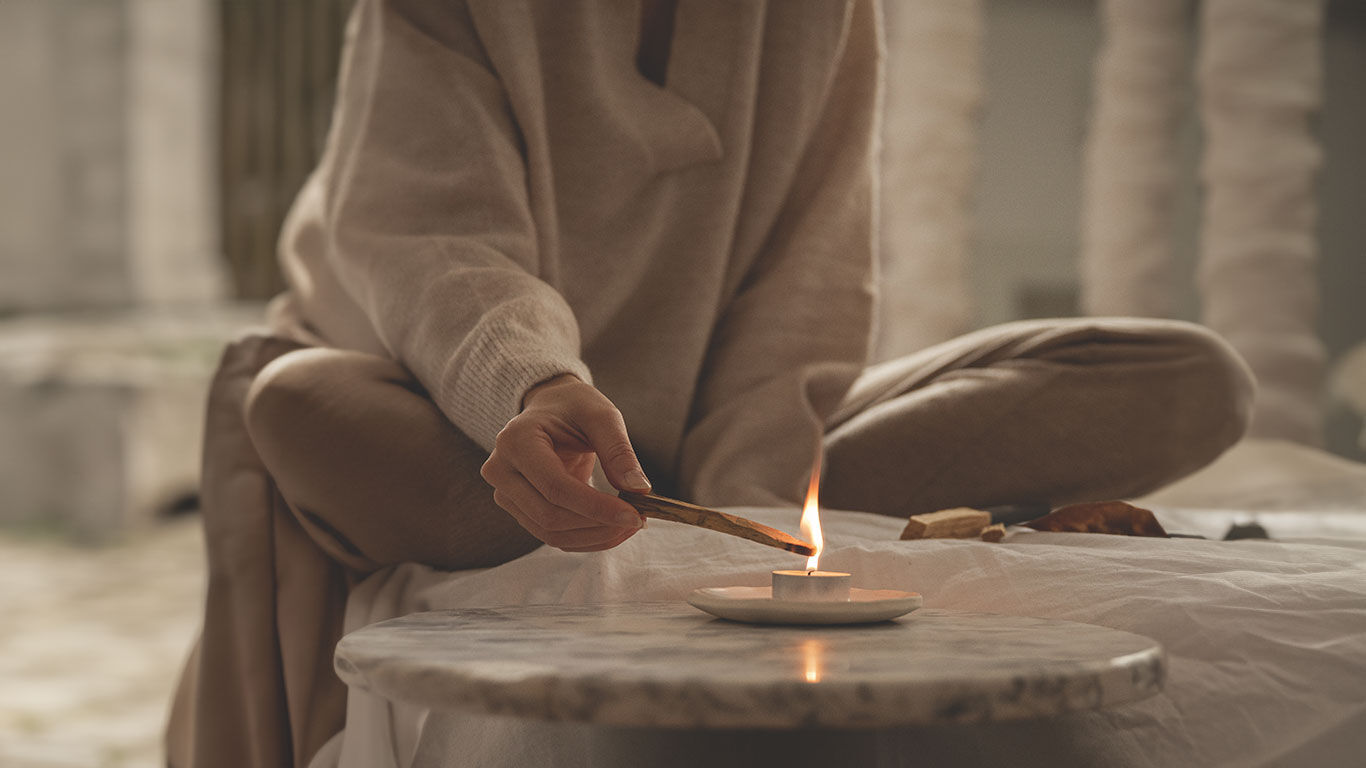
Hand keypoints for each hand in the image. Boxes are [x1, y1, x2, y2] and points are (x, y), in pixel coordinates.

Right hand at [480, 374, 650, 551]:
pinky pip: (552, 535)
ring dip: (595, 536)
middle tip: (638, 520)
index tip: (634, 514)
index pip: (556, 487)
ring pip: (550, 533)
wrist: (550, 408)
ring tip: (630, 524)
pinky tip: (613, 528)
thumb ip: (619, 451)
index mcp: (516, 440)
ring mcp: (505, 493)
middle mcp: (501, 470)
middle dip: (598, 525)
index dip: (596, 507)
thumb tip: (638, 489)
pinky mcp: (518, 509)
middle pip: (550, 516)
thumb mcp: (601, 415)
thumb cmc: (574, 407)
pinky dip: (586, 538)